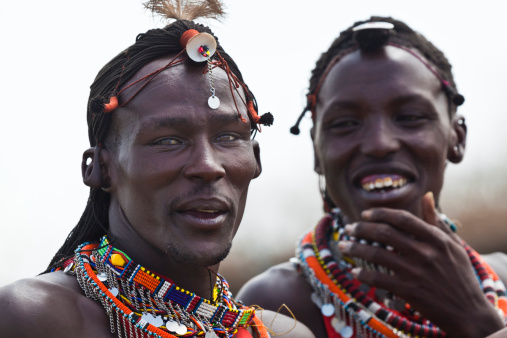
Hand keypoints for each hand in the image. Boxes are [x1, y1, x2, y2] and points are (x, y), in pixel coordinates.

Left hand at [338, 192, 503, 337]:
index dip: (380, 213)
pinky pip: (379, 279)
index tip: (365, 214)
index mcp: (436, 239)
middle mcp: (426, 253)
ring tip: (343, 246)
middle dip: (361, 229)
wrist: (469, 313)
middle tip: (349, 228)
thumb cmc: (460, 276)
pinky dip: (363, 275)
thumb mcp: (454, 245)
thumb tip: (426, 196)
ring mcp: (416, 272)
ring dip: (355, 249)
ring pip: (377, 255)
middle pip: (385, 233)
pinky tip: (355, 272)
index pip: (402, 218)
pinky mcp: (409, 291)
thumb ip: (436, 221)